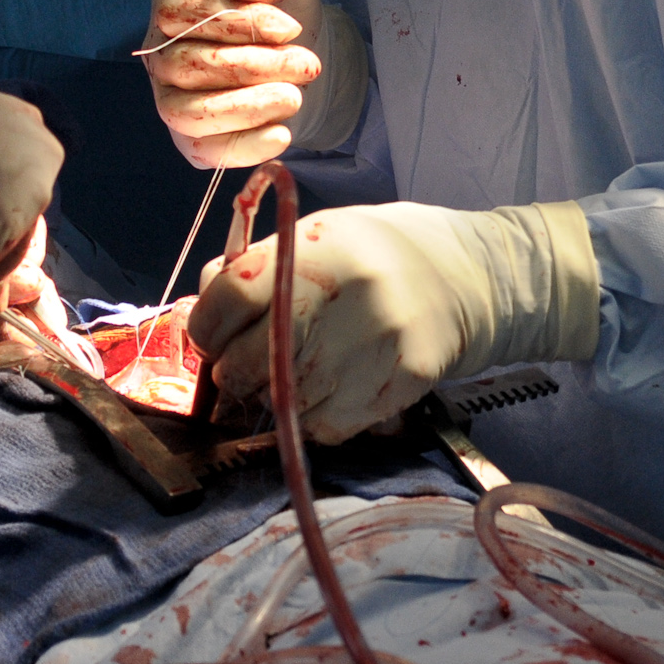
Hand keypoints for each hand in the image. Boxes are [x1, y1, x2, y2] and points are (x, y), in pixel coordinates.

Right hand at [142, 0, 362, 167]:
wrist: (297, 58)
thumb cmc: (281, 15)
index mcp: (173, 5)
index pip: (178, 13)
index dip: (232, 23)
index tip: (289, 29)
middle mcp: (160, 55)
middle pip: (184, 65)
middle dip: (250, 67)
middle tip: (305, 64)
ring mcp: (170, 100)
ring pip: (183, 113)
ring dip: (243, 108)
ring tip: (293, 97)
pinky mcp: (191, 141)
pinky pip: (205, 152)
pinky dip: (245, 146)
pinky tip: (282, 133)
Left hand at [184, 200, 599, 442]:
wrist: (462, 277)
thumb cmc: (372, 254)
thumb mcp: (314, 239)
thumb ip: (256, 271)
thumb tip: (201, 315)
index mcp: (316, 249)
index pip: (230, 296)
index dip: (207, 325)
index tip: (211, 336)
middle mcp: (343, 297)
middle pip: (249, 359)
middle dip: (233, 368)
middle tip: (243, 363)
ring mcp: (372, 346)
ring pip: (283, 400)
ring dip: (275, 393)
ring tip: (294, 370)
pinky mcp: (396, 386)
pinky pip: (324, 425)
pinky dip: (313, 416)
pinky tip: (328, 388)